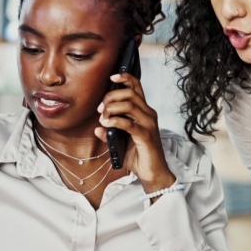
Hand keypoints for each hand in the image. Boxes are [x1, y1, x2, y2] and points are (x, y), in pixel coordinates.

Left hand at [95, 72, 175, 198]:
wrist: (153, 173)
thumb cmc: (140, 156)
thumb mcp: (121, 142)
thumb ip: (110, 133)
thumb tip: (97, 128)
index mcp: (144, 112)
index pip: (137, 88)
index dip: (125, 78)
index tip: (112, 77)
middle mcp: (149, 114)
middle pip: (130, 94)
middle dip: (111, 97)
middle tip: (100, 108)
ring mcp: (149, 124)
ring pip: (130, 105)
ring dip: (112, 108)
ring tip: (102, 117)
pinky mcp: (146, 135)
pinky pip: (129, 123)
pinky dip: (115, 121)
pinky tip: (106, 124)